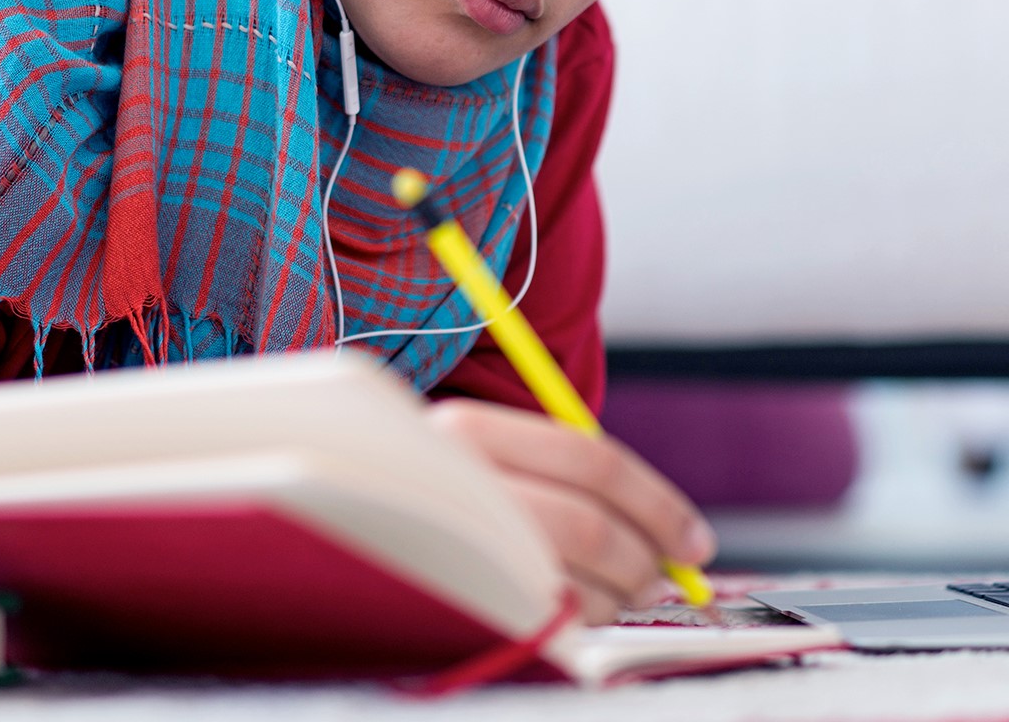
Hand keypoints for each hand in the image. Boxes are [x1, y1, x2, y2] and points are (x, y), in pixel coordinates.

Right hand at [428, 398, 715, 625]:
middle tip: (666, 576)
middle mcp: (459, 482)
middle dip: (645, 559)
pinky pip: (546, 618)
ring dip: (620, 596)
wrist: (354, 514)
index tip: (695, 539)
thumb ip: (561, 471)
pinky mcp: (458, 598)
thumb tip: (665, 527)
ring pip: (573, 579)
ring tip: (627, 594)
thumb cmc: (440, 484)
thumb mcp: (485, 452)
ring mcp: (456, 543)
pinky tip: (584, 606)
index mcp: (470, 430)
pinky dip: (582, 617)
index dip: (657, 503)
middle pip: (589, 526)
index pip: (591, 460)